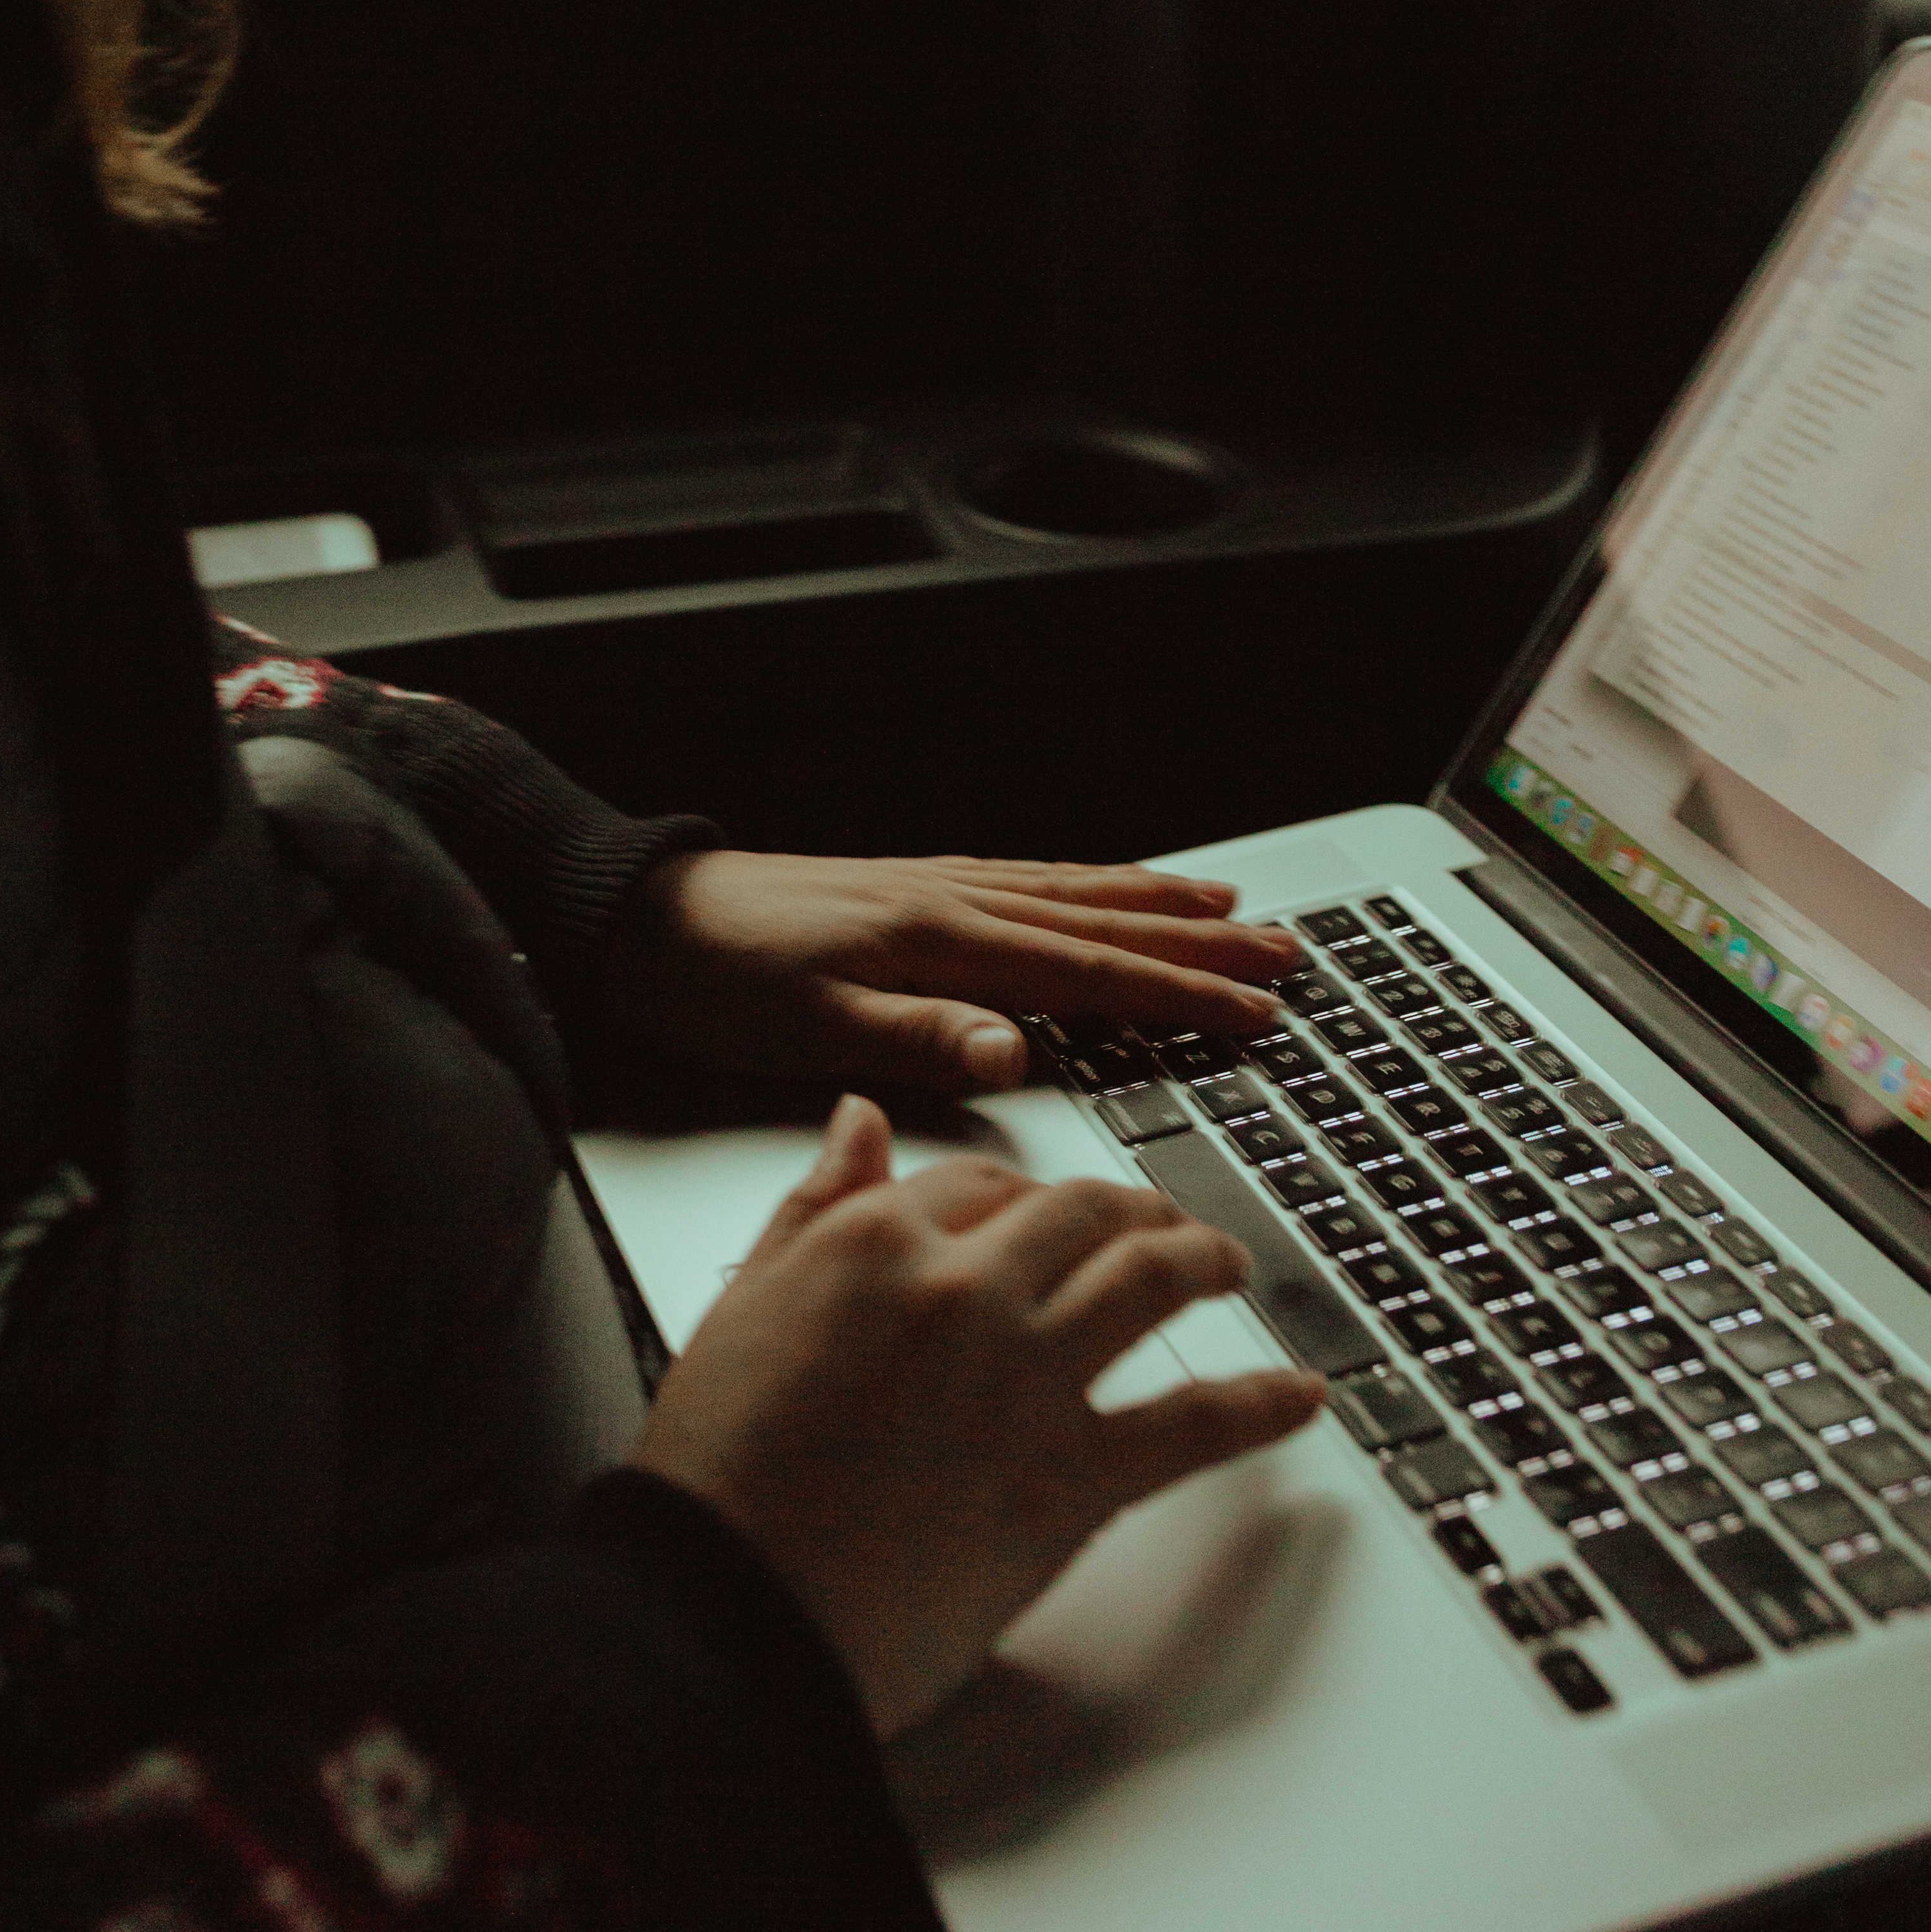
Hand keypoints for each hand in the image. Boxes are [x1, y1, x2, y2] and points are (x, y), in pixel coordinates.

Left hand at [596, 845, 1301, 1095]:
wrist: (643, 920)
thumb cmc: (716, 983)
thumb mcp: (803, 1029)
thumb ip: (913, 1039)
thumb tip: (1012, 1051)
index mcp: (940, 944)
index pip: (1090, 975)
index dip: (1180, 997)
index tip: (1255, 1015)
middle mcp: (952, 903)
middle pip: (1105, 923)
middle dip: (1203, 943)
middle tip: (1287, 958)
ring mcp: (938, 888)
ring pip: (1077, 892)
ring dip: (1159, 901)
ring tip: (1232, 906)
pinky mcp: (914, 889)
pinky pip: (1032, 880)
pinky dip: (1091, 881)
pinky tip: (1110, 886)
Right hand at [635, 1096, 1323, 1737]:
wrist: (729, 1610)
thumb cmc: (717, 1479)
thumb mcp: (740, 1307)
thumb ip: (812, 1206)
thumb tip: (856, 1119)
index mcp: (874, 1241)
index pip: (981, 1181)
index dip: (1025, 1190)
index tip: (1044, 1207)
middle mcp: (963, 1287)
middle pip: (1079, 1213)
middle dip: (1131, 1210)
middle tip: (1159, 1222)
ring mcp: (1025, 1376)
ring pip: (1147, 1280)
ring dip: (1204, 1261)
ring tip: (1230, 1265)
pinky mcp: (1069, 1478)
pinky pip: (1192, 1423)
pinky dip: (1259, 1406)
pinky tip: (1298, 1395)